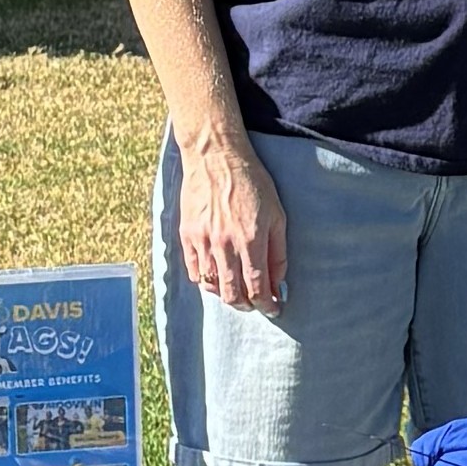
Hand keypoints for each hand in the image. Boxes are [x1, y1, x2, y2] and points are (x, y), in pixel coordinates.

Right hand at [181, 134, 287, 312]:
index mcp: (251, 240)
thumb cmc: (252, 183)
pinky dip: (206, 280)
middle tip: (254, 303)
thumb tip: (279, 283)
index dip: (267, 305)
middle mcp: (225, 245)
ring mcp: (202, 241)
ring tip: (236, 290)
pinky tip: (217, 275)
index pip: (258, 288)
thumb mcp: (277, 215)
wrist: (216, 157)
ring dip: (225, 294)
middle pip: (232, 294)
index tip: (273, 308)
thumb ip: (278, 252)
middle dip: (246, 306)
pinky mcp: (187, 235)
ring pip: (211, 286)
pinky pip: (194, 271)